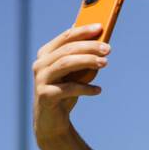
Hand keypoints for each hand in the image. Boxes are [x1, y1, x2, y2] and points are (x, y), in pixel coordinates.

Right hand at [32, 23, 107, 146]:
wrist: (52, 122)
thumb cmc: (65, 94)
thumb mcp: (74, 74)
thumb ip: (82, 59)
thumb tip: (100, 42)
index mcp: (46, 53)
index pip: (66, 36)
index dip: (83, 30)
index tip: (101, 27)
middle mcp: (41, 63)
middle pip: (68, 49)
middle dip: (89, 47)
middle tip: (108, 49)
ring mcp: (41, 79)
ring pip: (66, 63)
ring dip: (88, 61)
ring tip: (105, 63)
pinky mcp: (45, 95)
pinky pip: (68, 88)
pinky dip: (85, 88)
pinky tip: (98, 90)